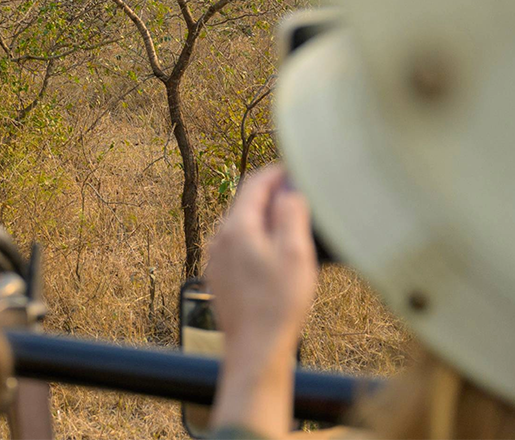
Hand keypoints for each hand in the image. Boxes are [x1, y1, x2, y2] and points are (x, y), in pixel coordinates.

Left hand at [206, 163, 318, 439]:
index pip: (254, 184)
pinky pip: (238, 246)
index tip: (295, 168)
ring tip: (292, 222)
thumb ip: (290, 214)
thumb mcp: (295, 252)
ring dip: (264, 218)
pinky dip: (257, 239)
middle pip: (246, 203)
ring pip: (242, 225)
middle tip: (298, 192)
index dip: (276, 173)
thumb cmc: (278, 301)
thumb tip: (288, 190)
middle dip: (271, 195)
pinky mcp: (220, 276)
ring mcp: (216, 257)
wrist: (256, 345)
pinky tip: (275, 252)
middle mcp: (219, 237)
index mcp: (236, 227)